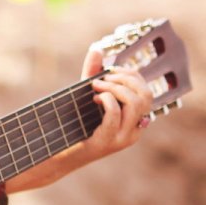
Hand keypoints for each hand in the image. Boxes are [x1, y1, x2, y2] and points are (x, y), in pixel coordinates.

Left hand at [80, 44, 152, 162]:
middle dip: (124, 79)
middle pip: (145, 95)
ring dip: (115, 87)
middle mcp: (134, 131)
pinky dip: (106, 99)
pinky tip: (94, 98)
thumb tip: (97, 49)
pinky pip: (115, 114)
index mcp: (135, 121)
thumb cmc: (74, 125)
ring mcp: (122, 138)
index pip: (147, 92)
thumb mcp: (87, 97)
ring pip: (135, 103)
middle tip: (102, 78)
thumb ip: (92, 73)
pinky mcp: (106, 141)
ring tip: (97, 86)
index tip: (110, 70)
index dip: (131, 75)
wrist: (58, 155)